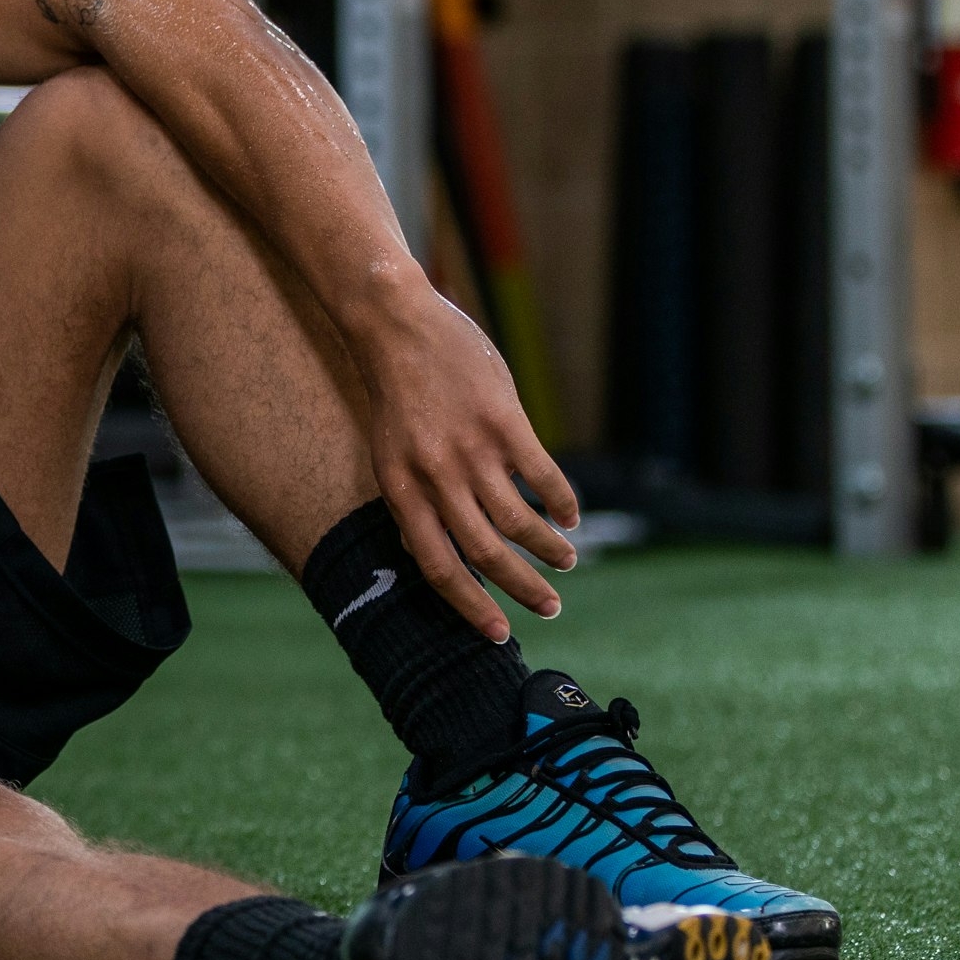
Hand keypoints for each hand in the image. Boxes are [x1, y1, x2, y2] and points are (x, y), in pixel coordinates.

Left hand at [355, 295, 579, 641]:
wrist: (396, 326)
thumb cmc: (394, 395)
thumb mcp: (388, 456)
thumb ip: (411, 502)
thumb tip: (425, 552)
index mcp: (402, 491)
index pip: (438, 567)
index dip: (469, 605)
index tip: (497, 634)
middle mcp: (436, 478)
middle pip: (487, 552)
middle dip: (523, 588)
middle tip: (551, 607)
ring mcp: (472, 449)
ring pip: (520, 520)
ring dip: (549, 549)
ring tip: (566, 561)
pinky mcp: (504, 421)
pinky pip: (542, 476)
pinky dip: (562, 502)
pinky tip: (571, 516)